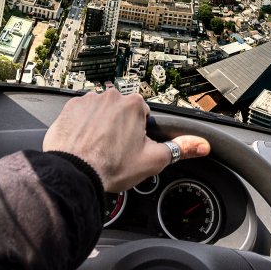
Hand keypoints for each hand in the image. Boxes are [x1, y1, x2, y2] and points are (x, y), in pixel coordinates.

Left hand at [43, 90, 209, 191]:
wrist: (74, 173)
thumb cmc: (112, 167)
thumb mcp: (153, 160)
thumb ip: (180, 148)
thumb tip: (202, 145)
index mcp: (133, 105)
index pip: (142, 113)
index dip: (138, 132)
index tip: (131, 145)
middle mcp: (109, 97)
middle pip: (120, 111)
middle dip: (119, 127)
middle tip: (115, 150)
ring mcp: (86, 101)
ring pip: (99, 112)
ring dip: (100, 125)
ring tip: (97, 148)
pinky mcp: (68, 109)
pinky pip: (79, 116)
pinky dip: (81, 127)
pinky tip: (82, 144)